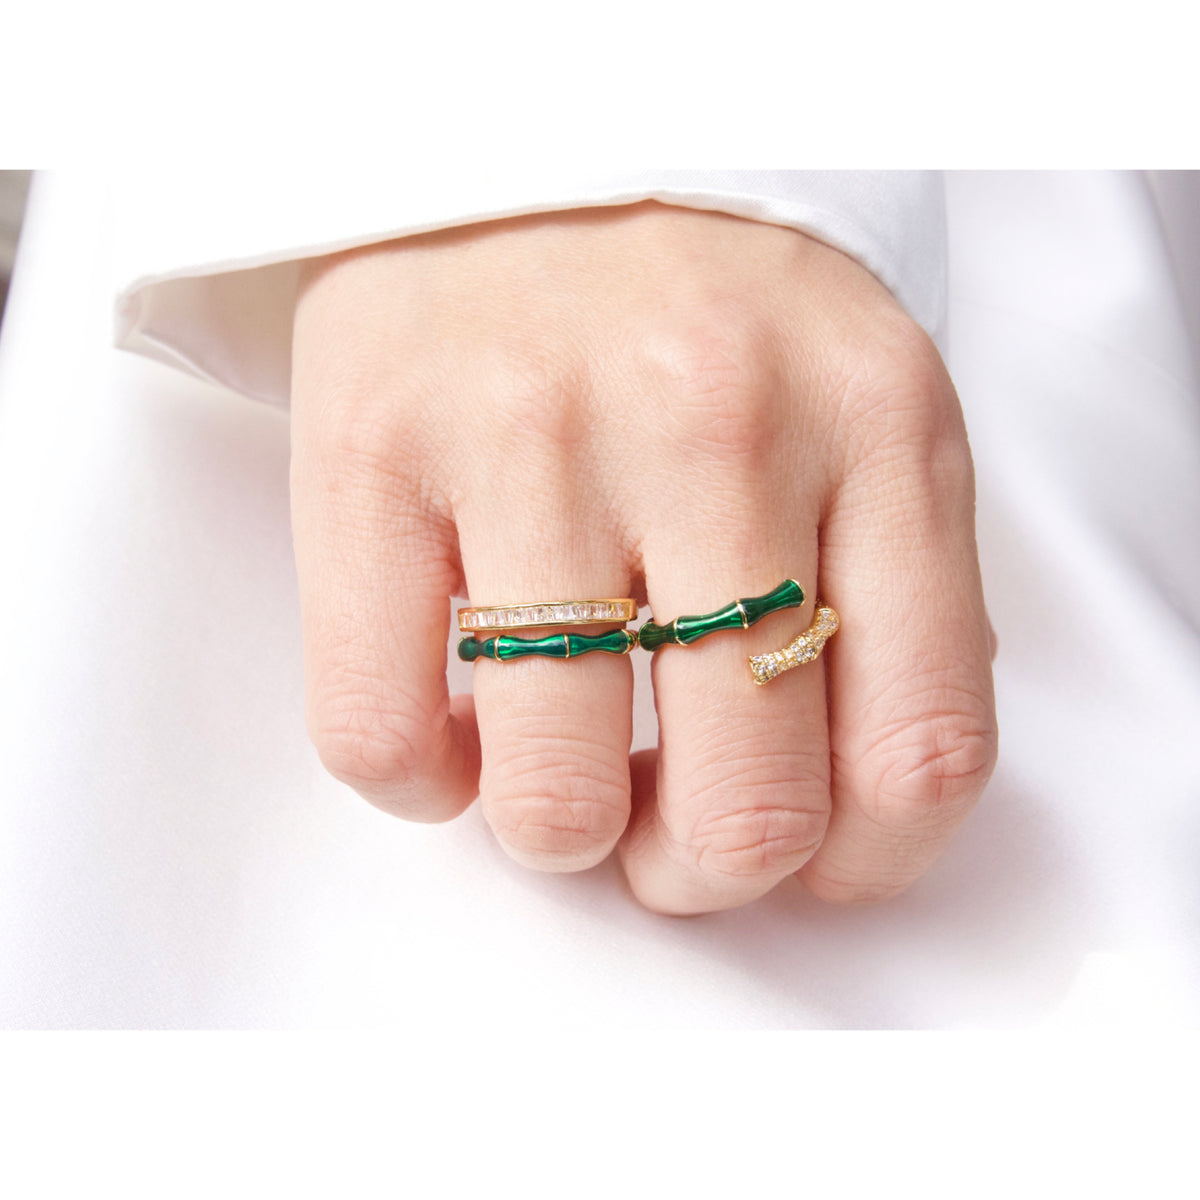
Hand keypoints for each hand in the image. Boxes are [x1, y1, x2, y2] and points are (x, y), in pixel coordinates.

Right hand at [290, 201, 996, 913]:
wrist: (538, 139)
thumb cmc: (712, 296)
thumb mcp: (863, 403)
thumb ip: (891, 586)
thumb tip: (849, 801)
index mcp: (878, 426)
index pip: (921, 746)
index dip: (864, 861)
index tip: (808, 856)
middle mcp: (715, 427)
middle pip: (742, 804)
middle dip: (699, 871)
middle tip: (665, 833)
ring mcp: (533, 437)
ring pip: (554, 797)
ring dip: (565, 835)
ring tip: (560, 774)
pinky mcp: (372, 449)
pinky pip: (380, 732)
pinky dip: (423, 787)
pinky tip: (456, 739)